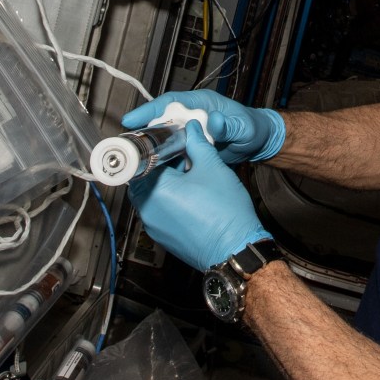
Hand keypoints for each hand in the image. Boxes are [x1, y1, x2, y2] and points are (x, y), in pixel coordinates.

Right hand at [122, 90, 284, 165]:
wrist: (257, 143)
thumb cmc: (252, 128)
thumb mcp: (244, 127)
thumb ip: (230, 125)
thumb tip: (215, 121)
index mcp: (201, 103)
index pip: (171, 102)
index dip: (150, 110)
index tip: (132, 119)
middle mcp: (191, 115)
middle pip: (161, 120)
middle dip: (143, 131)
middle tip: (126, 145)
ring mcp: (189, 131)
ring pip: (164, 138)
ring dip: (151, 148)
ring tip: (134, 160)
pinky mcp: (189, 146)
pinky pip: (173, 152)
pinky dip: (164, 161)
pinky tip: (154, 171)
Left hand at [130, 125, 271, 270]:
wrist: (236, 250)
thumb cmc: (225, 212)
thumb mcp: (212, 167)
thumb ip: (197, 144)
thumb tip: (191, 129)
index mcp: (153, 189)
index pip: (143, 158)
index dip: (157, 146)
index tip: (169, 141)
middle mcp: (146, 209)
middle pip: (144, 177)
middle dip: (162, 165)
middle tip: (183, 157)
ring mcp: (152, 226)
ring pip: (152, 195)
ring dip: (166, 183)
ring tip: (190, 177)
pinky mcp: (162, 237)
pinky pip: (159, 211)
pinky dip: (169, 201)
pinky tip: (191, 197)